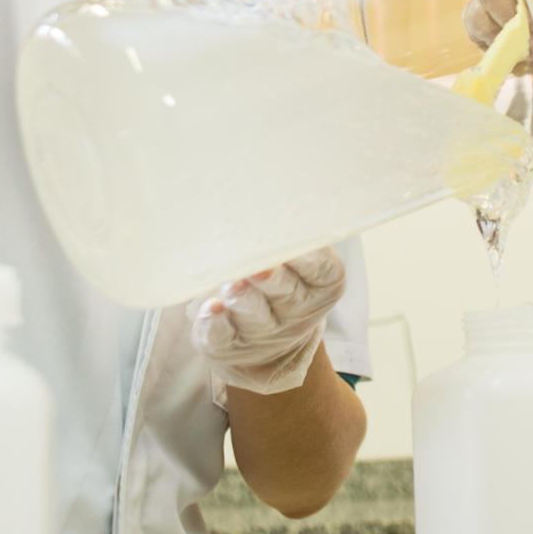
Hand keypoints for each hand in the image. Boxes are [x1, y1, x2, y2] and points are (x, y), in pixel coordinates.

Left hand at [189, 247, 346, 395]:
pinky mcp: (231, 346)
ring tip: (229, 285)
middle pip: (287, 292)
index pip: (320, 267)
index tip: (287, 237)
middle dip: (271, 277)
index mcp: (321, 284)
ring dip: (242, 298)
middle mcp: (297, 310)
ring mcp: (265, 332)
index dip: (305, 254)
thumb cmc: (283, 281)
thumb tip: (271, 188)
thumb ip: (289, 233)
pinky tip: (210, 310)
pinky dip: (216, 323)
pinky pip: (224, 336)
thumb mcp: (299, 260)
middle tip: (257, 266)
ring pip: (255, 315)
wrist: (268, 346)